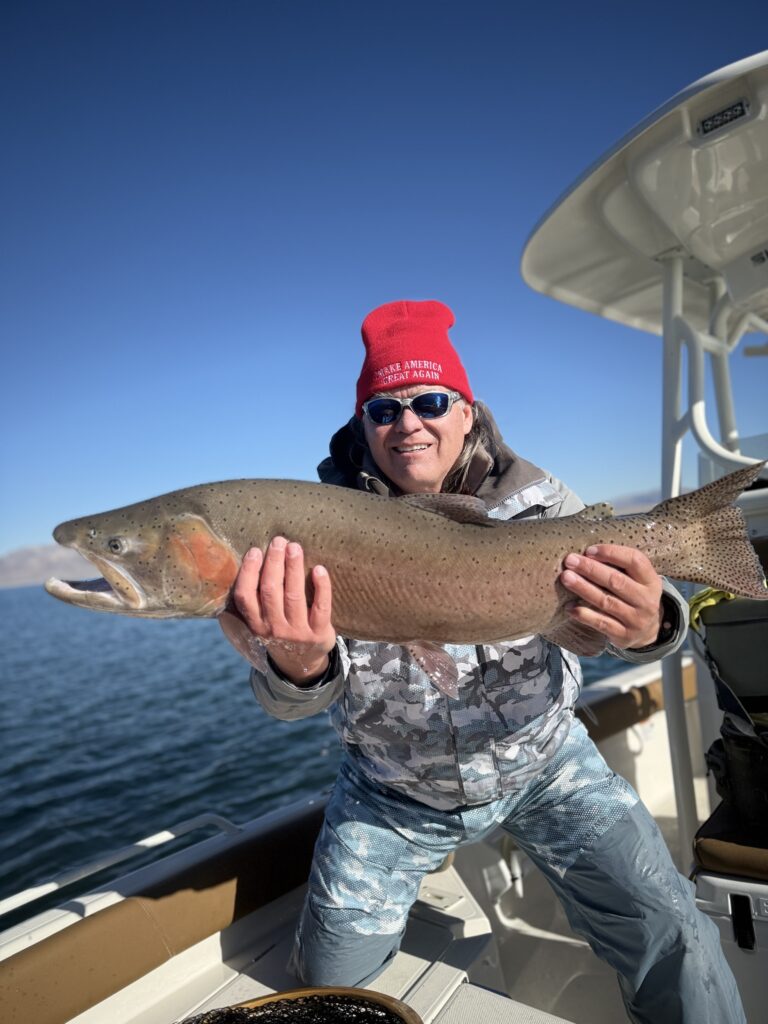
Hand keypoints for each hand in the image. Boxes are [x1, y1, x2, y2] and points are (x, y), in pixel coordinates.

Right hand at [218, 537, 335, 684]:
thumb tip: (254, 556)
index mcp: (255, 623)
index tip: (255, 550)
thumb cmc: (279, 630)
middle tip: (279, 541)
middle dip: (274, 563)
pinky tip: (319, 569)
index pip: (246, 596)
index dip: (249, 572)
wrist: (301, 663)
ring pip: (294, 595)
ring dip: (294, 568)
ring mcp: (297, 632)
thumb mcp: (261, 622)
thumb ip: (256, 599)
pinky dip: (321, 587)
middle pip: (271, 591)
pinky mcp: (319, 633)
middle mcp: (274, 628)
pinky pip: (321, 607)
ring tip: (295, 547)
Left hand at [559, 544, 663, 649]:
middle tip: (570, 560)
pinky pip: (601, 623)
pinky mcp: (624, 635)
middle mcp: (646, 600)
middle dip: (591, 569)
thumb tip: (586, 554)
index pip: (635, 561)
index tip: (589, 550)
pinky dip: (584, 614)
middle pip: (616, 581)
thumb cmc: (635, 597)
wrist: (648, 632)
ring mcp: (636, 619)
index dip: (612, 553)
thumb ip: (621, 567)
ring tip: (566, 578)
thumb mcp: (639, 581)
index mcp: (651, 581)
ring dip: (584, 588)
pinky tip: (569, 607)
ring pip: (606, 601)